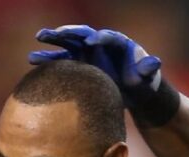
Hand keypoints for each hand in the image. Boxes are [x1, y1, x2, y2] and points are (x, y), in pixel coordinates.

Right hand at [30, 26, 161, 101]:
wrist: (134, 92)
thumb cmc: (143, 82)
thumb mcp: (148, 77)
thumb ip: (149, 69)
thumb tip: (155, 61)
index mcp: (116, 42)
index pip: (106, 37)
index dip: (99, 38)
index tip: (91, 42)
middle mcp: (98, 44)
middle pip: (81, 34)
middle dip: (68, 32)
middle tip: (53, 32)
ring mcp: (86, 54)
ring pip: (67, 44)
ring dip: (52, 41)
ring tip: (38, 39)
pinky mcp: (77, 66)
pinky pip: (60, 61)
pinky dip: (48, 60)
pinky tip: (32, 61)